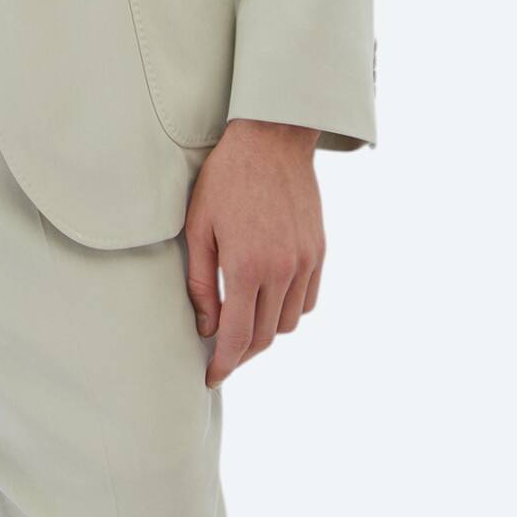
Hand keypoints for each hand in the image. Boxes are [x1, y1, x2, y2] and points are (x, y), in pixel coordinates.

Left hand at [184, 119, 324, 389]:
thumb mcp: (198, 225)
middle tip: (222, 356)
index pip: (238, 337)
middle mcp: (282, 270)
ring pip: (289, 323)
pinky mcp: (319, 252)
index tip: (211, 376)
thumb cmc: (225, 178)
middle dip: (242, 354)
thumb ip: (201, 281)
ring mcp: (305, 262)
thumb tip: (206, 326)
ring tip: (243, 327)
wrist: (271, 139)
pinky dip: (289, 311)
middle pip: (266, 336)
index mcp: (247, 266)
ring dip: (267, 333)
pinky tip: (269, 301)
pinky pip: (307, 300)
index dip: (224, 363)